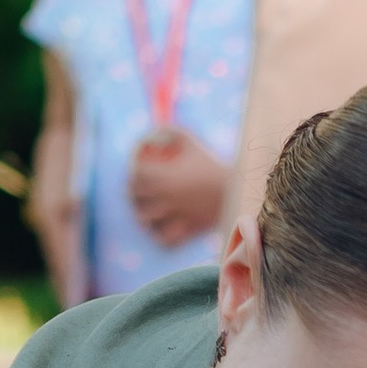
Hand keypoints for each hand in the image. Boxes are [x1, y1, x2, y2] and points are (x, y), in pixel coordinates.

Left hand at [127, 130, 229, 245]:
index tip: (134, 174)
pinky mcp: (185, 228)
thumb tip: (158, 128)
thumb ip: (174, 132)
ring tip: (145, 216)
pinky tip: (160, 232)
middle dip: (133, 196)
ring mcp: (173, 214)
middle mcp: (164, 195)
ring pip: (145, 220)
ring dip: (143, 217)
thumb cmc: (212, 165)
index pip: (135, 175)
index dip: (132, 174)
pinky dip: (160, 237)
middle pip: (136, 198)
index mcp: (163, 175)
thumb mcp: (193, 143)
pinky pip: (165, 239)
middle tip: (136, 195)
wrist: (234, 189)